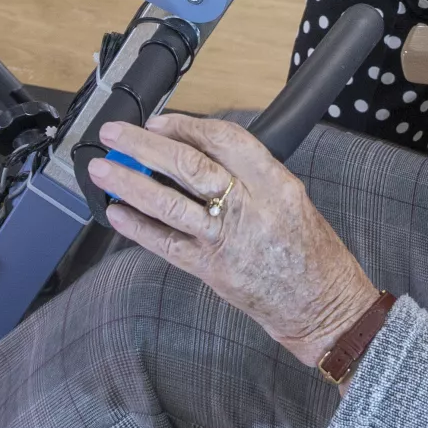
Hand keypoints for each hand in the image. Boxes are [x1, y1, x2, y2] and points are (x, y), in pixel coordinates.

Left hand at [89, 114, 381, 370]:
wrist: (324, 305)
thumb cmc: (312, 252)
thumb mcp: (291, 198)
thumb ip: (250, 174)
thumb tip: (195, 151)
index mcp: (275, 184)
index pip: (224, 140)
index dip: (186, 126)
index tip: (160, 122)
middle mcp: (251, 208)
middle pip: (189, 166)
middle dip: (145, 146)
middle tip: (116, 135)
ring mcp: (228, 241)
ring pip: (170, 203)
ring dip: (130, 183)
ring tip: (103, 169)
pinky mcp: (213, 272)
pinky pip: (167, 245)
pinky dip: (139, 228)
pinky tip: (117, 213)